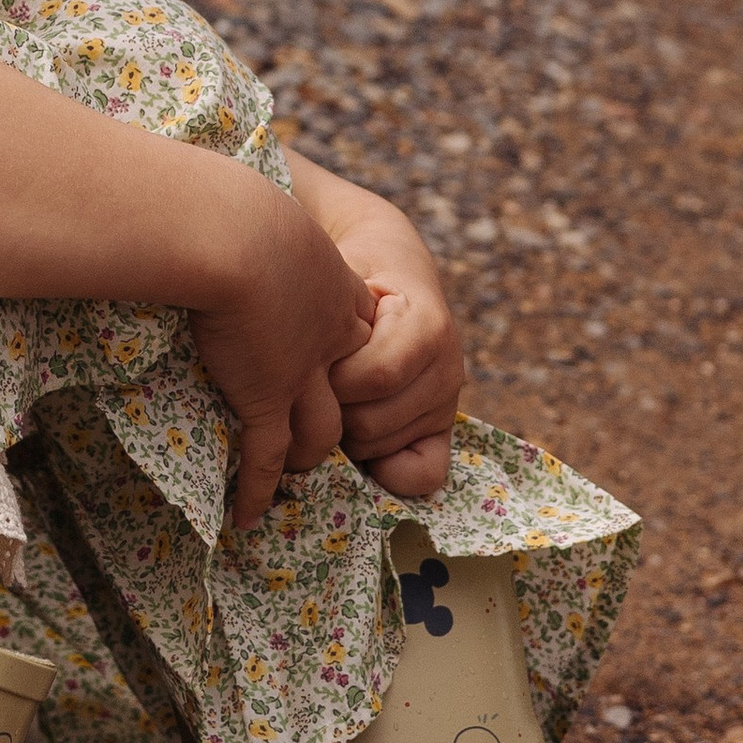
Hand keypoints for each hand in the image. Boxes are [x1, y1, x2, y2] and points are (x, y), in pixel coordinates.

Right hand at [184, 179, 380, 535]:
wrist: (233, 231)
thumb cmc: (230, 204)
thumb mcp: (260, 207)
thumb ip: (250, 221)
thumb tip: (209, 203)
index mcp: (333, 287)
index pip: (355, 336)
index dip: (345, 358)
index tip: (331, 368)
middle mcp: (328, 336)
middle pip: (349, 394)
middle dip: (341, 418)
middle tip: (325, 436)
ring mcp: (299, 372)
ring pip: (318, 434)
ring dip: (303, 457)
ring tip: (288, 475)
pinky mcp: (265, 397)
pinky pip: (264, 456)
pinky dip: (255, 489)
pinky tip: (246, 513)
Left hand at [289, 154, 465, 498]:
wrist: (390, 267)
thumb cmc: (352, 273)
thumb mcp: (340, 273)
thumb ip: (325, 306)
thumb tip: (294, 343)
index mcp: (427, 326)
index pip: (375, 376)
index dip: (332, 379)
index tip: (311, 361)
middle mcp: (448, 368)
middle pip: (371, 421)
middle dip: (329, 408)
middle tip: (314, 382)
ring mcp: (447, 401)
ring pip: (381, 447)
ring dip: (344, 432)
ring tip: (330, 399)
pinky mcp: (443, 428)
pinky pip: (422, 475)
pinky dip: (384, 469)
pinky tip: (357, 447)